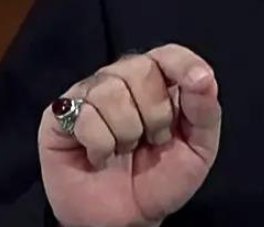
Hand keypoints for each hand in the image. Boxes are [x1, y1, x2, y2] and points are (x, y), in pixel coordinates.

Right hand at [38, 44, 221, 226]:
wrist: (127, 219)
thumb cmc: (162, 180)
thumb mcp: (199, 149)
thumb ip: (205, 112)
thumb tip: (204, 78)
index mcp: (159, 80)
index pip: (168, 53)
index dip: (183, 63)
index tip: (197, 84)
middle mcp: (121, 78)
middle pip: (140, 68)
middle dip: (155, 114)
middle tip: (153, 141)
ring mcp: (87, 94)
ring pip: (110, 91)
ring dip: (126, 132)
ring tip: (124, 149)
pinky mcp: (58, 115)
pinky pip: (83, 115)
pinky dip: (100, 144)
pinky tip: (99, 156)